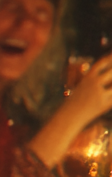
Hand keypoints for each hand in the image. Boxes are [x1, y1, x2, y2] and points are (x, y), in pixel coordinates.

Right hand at [30, 53, 111, 167]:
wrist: (67, 118)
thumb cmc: (73, 104)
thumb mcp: (81, 89)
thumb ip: (94, 82)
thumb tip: (108, 78)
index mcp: (87, 78)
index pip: (102, 63)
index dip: (110, 58)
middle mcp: (94, 83)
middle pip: (111, 71)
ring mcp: (100, 93)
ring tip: (108, 90)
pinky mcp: (104, 104)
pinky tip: (110, 97)